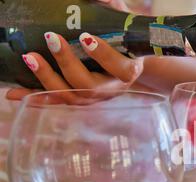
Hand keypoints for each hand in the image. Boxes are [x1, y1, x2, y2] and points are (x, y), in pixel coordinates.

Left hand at [7, 32, 143, 102]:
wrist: (125, 62)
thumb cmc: (124, 41)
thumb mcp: (124, 25)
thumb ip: (113, 11)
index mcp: (127, 72)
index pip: (120, 68)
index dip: (103, 55)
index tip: (86, 38)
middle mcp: (110, 89)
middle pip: (88, 85)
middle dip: (67, 63)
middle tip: (52, 38)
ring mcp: (92, 98)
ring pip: (70, 95)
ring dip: (47, 78)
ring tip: (30, 57)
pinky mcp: (77, 99)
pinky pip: (55, 101)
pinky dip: (35, 97)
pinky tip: (15, 93)